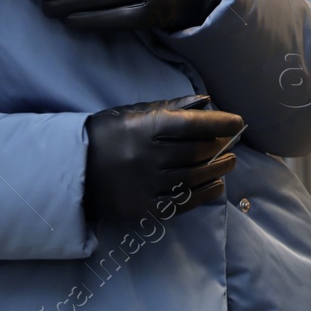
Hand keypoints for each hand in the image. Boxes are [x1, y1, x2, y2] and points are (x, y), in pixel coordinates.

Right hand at [83, 94, 242, 222]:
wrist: (73, 170)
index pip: (194, 124)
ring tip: (229, 163)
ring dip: (217, 170)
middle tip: (232, 143)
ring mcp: (147, 185)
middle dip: (221, 147)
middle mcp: (149, 157)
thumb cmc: (108, 134)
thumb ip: (172, 107)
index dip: (221, 123)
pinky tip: (217, 186)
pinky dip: (204, 194)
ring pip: (194, 177)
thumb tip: (207, 102)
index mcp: (146, 128)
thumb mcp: (135, 112)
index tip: (238, 122)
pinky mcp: (144, 208)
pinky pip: (183, 202)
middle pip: (197, 152)